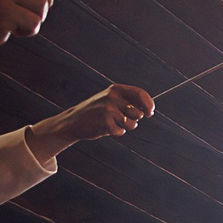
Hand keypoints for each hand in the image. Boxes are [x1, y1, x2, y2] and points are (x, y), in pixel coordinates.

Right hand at [25, 84, 152, 157]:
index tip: (150, 113)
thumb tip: (150, 108)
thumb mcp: (111, 101)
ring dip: (125, 127)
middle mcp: (112, 96)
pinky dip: (116, 132)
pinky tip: (107, 128)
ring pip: (131, 123)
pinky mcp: (103, 120)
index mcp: (116, 89)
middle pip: (138, 112)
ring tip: (114, 123)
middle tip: (123, 120)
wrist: (73, 121)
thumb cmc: (96, 112)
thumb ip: (128, 102)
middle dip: (135, 120)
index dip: (149, 104)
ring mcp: (107, 108)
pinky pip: (120, 131)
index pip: (141, 94)